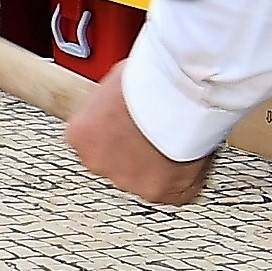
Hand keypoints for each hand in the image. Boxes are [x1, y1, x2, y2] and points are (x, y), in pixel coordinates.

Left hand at [64, 60, 213, 207]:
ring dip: (158, 167)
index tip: (132, 129)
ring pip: (143, 180)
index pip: (93, 145)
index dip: (117, 136)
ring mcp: (126, 180)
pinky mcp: (157, 192)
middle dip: (135, 154)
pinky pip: (173, 193)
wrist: (176, 89)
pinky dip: (184, 180)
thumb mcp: (115, 84)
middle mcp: (96, 162)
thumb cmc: (148, 78)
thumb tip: (120, 107)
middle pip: (116, 165)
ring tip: (177, 141)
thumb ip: (111, 107)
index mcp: (80, 135)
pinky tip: (190, 157)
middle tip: (157, 134)